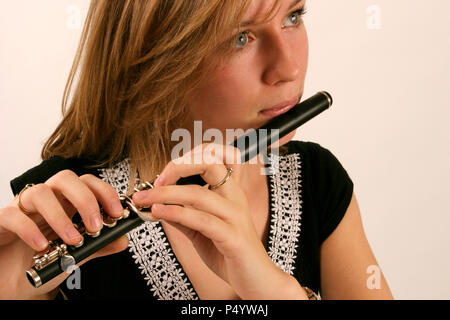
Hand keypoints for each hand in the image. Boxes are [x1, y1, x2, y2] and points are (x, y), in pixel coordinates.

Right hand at [0, 170, 128, 298]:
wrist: (15, 279)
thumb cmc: (46, 259)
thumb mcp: (77, 253)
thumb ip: (98, 246)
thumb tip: (122, 240)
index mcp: (67, 201)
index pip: (88, 182)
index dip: (104, 192)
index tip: (117, 213)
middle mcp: (47, 198)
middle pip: (65, 178)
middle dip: (84, 199)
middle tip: (95, 226)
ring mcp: (24, 207)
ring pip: (39, 192)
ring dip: (60, 216)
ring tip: (72, 240)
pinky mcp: (3, 220)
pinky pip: (14, 215)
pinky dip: (30, 229)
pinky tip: (42, 246)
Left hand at [132, 143, 290, 298]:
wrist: (257, 281)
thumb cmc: (230, 254)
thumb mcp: (200, 232)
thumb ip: (182, 217)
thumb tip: (158, 204)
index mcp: (230, 192)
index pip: (212, 158)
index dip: (185, 159)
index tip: (162, 175)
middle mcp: (235, 198)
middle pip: (209, 164)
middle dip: (178, 166)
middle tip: (155, 181)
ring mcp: (236, 216)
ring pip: (199, 193)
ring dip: (166, 194)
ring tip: (145, 199)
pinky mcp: (233, 238)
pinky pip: (202, 220)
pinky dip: (177, 213)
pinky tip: (159, 213)